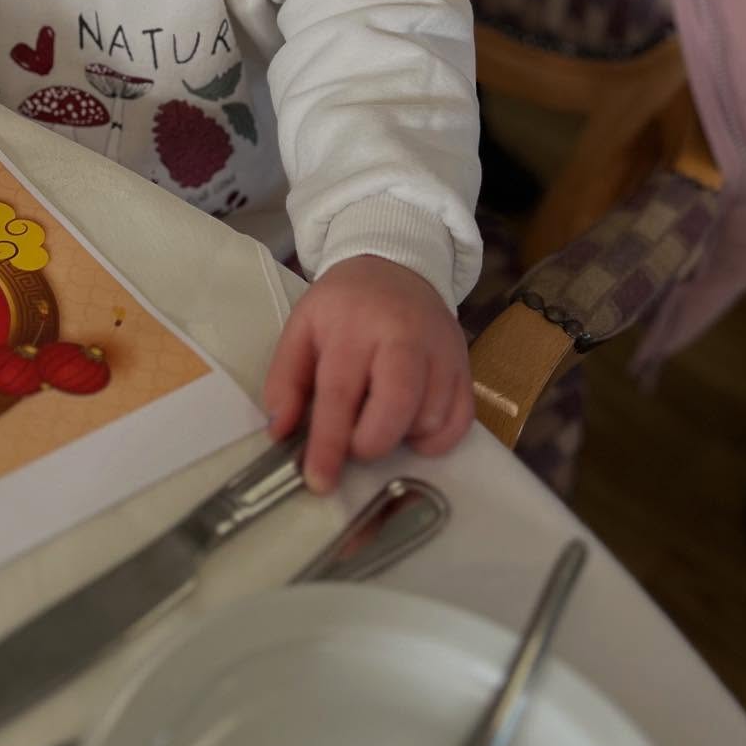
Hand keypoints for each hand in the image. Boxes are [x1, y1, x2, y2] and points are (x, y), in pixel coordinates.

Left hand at [263, 254, 472, 493]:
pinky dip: (435, 438)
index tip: (319, 480)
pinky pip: (459, 421)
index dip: (329, 444)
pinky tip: (410, 421)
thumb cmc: (344, 305)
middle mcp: (404, 336)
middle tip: (354, 443)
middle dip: (371, 443)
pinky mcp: (465, 364)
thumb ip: (286, 381)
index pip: (340, 393)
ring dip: (401, 436)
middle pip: (396, 406)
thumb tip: (280, 433)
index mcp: (354, 326)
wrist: (396, 265)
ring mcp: (441, 350)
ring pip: (430, 419)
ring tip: (380, 416)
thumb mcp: (301, 328)